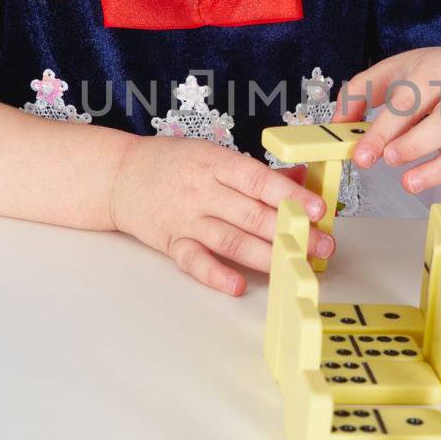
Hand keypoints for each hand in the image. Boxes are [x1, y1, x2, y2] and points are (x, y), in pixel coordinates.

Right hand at [109, 136, 334, 296]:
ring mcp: (186, 219)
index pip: (259, 181)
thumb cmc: (173, 163)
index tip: (318, 210)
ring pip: (231, 240)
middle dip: (290, 232)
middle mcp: (202, 191)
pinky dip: (215, 274)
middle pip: (251, 215)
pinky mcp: (172, 242)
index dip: (291, 197)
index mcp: (215, 163)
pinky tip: (238, 285)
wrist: (119, 175)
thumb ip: (255, 173)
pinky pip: (194, 261)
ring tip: (294, 266)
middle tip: (321, 246)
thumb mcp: (212, 155)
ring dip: (266, 256)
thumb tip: (300, 181)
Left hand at [339, 48, 440, 231]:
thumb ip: (361, 91)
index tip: (362, 155)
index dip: (384, 129)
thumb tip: (338, 123)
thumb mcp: (396, 70)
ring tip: (410, 184)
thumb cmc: (433, 78)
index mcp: (438, 71)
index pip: (410, 100)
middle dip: (418, 143)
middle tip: (390, 161)